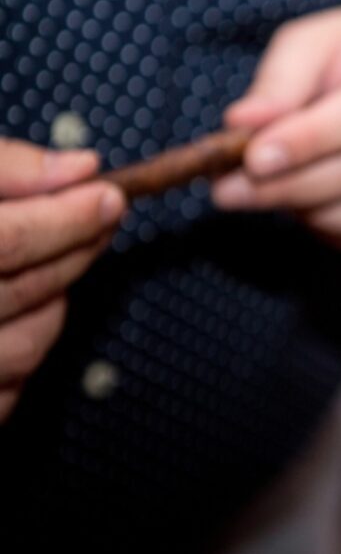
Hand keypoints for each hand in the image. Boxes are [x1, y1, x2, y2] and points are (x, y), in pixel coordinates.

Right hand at [0, 139, 124, 421]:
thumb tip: (79, 169)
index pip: (5, 240)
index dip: (66, 218)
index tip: (108, 196)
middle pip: (21, 290)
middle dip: (76, 249)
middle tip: (101, 214)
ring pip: (23, 347)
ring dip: (54, 299)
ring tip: (51, 259)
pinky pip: (3, 393)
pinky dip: (22, 351)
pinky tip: (13, 312)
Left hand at [213, 0, 340, 257]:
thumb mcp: (315, 43)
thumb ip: (280, 81)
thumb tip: (244, 124)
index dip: (312, 140)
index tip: (253, 159)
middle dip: (297, 186)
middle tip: (232, 192)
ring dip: (315, 214)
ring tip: (267, 198)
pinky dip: (336, 234)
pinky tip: (305, 211)